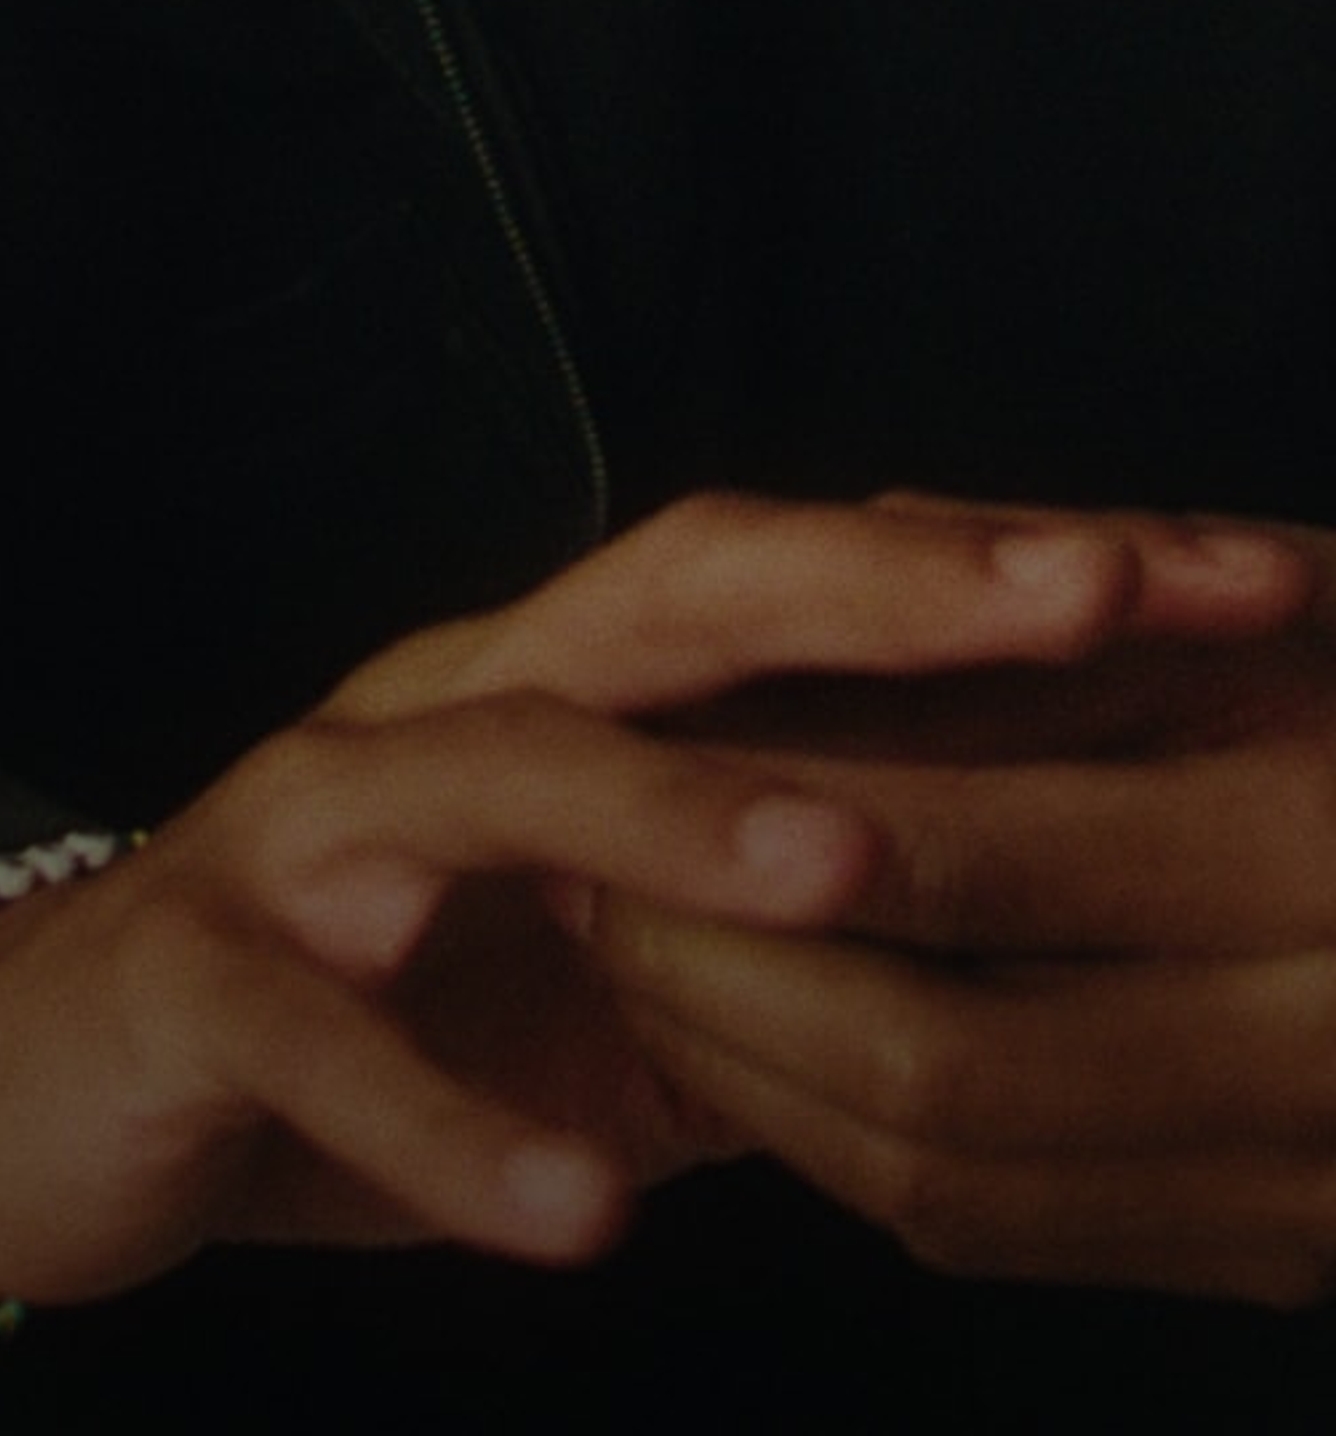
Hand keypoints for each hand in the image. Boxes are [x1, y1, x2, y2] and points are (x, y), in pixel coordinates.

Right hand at [0, 491, 1302, 1316]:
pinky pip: (324, 1040)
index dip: (1007, 566)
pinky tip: (576, 1214)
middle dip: (888, 592)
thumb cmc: (368, 1002)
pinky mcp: (200, 976)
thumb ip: (798, 916)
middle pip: (667, 601)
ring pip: (491, 780)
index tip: (1231, 572)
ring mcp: (309, 833)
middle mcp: (441, 709)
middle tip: (1100, 598)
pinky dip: (450, 1128)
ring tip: (845, 870)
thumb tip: (1093, 901)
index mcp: (557, 690)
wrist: (38, 1066)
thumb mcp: (616, 956)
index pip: (801, 580)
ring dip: (670, 821)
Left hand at [598, 511, 1335, 1307]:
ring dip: (754, 1075)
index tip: (606, 743)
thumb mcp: (1251, 598)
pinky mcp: (1280, 1257)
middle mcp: (1330, 1047)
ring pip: (953, 1178)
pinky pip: (1010, 1231)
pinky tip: (756, 1045)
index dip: (754, 814)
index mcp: (1321, 845)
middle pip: (938, 1060)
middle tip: (580, 870)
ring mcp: (1313, 1188)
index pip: (963, 860)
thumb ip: (1033, 598)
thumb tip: (799, 584)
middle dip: (715, 974)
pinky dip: (848, 1147)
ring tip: (631, 949)